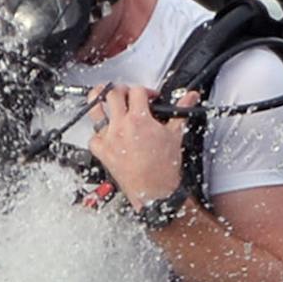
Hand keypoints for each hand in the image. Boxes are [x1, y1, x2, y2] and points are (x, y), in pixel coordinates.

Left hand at [87, 84, 190, 210]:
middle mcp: (121, 126)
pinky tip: (106, 132)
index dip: (146, 91)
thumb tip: (190, 96)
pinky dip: (98, 133)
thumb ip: (181, 110)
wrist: (155, 192)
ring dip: (98, 99)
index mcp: (139, 119)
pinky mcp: (102, 152)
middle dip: (122, 90)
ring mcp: (109, 139)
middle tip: (128, 95)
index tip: (150, 98)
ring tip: (103, 97)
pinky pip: (92, 137)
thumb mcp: (175, 134)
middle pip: (113, 93)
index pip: (137, 91)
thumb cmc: (164, 167)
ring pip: (94, 109)